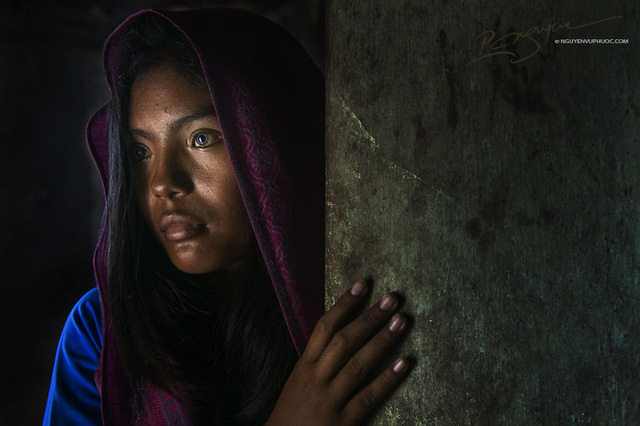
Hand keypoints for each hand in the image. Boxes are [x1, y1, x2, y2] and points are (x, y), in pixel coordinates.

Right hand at [265, 280, 409, 424]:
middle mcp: (316, 379)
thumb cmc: (293, 413)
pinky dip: (387, 379)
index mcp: (304, 366)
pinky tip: (404, 363)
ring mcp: (330, 400)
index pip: (325, 327)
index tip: (362, 285)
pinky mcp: (344, 422)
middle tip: (391, 299)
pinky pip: (368, 397)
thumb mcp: (299, 380)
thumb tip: (341, 330)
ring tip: (401, 321)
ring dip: (382, 340)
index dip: (344, 304)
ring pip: (358, 365)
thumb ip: (318, 359)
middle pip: (344, 341)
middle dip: (369, 317)